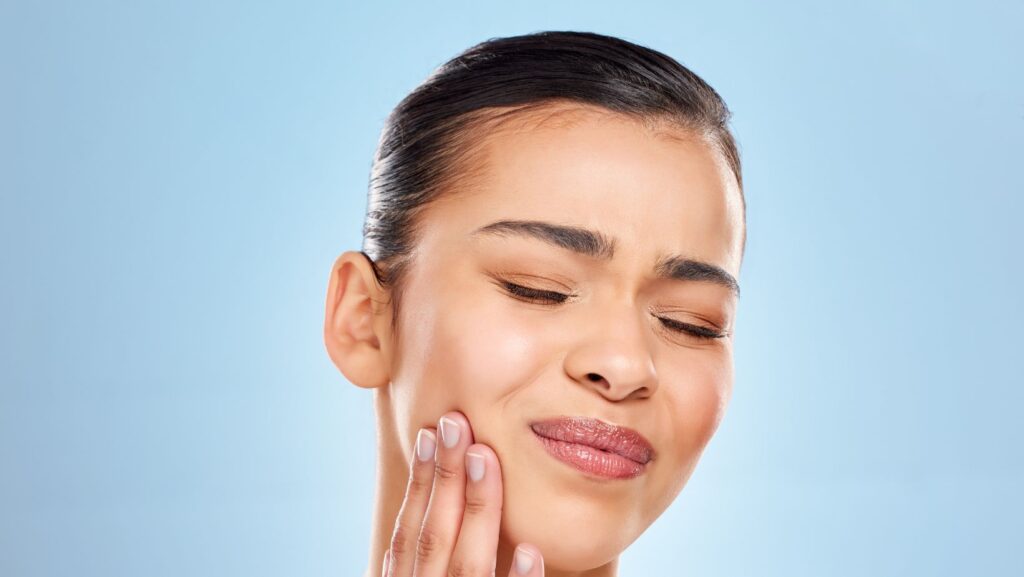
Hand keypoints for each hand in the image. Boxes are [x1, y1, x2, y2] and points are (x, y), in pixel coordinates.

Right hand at [382, 410, 543, 575]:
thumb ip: (433, 550)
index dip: (418, 483)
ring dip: (478, 509)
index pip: (409, 532)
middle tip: (456, 423)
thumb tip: (429, 494)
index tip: (429, 432)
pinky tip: (530, 549)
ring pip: (467, 565)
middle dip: (445, 478)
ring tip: (485, 458)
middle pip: (434, 538)